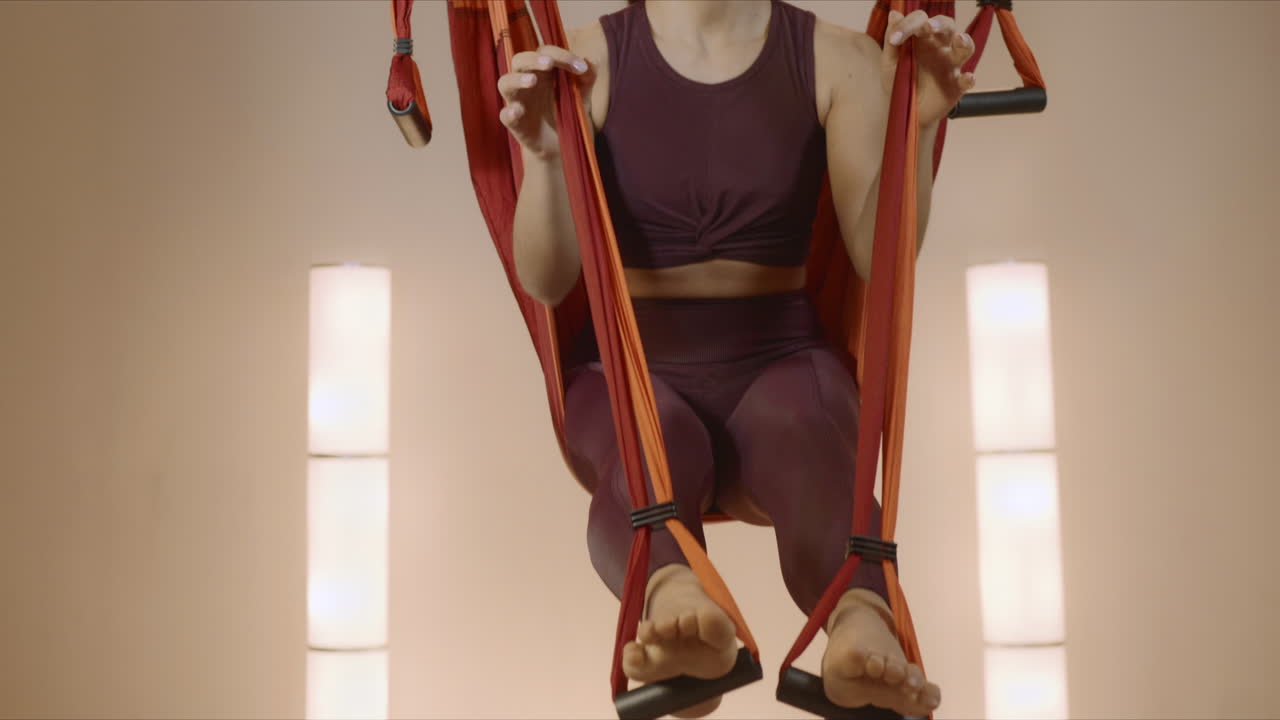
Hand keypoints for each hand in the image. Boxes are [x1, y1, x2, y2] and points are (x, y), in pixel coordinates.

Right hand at [498, 45, 591, 159]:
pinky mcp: (515, 123)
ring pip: (505, 82)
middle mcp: (527, 83)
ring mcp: (519, 102)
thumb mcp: (583, 98)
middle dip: (533, 59)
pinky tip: (518, 111)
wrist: (565, 148)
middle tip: (549, 63)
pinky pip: (505, 115)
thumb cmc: (570, 116)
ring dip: (517, 79)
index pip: (546, 53)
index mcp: (543, 73)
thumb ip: (587, 79)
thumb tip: (590, 59)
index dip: (562, 55)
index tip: (581, 68)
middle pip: (519, 60)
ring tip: (533, 80)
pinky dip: (509, 112)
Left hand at [881, 10, 976, 126]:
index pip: (922, 20)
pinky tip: (966, 78)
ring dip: (965, 42)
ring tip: (959, 39)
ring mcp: (950, 66)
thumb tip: (894, 13)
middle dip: (940, 24)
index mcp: (923, 39)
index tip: (895, 39)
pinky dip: (969, 79)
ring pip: (965, 48)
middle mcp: (940, 48)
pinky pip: (967, 80)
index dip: (909, 24)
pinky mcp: (957, 86)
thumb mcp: (890, 62)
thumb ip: (892, 39)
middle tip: (927, 28)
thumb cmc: (899, 83)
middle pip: (948, 26)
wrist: (904, 112)